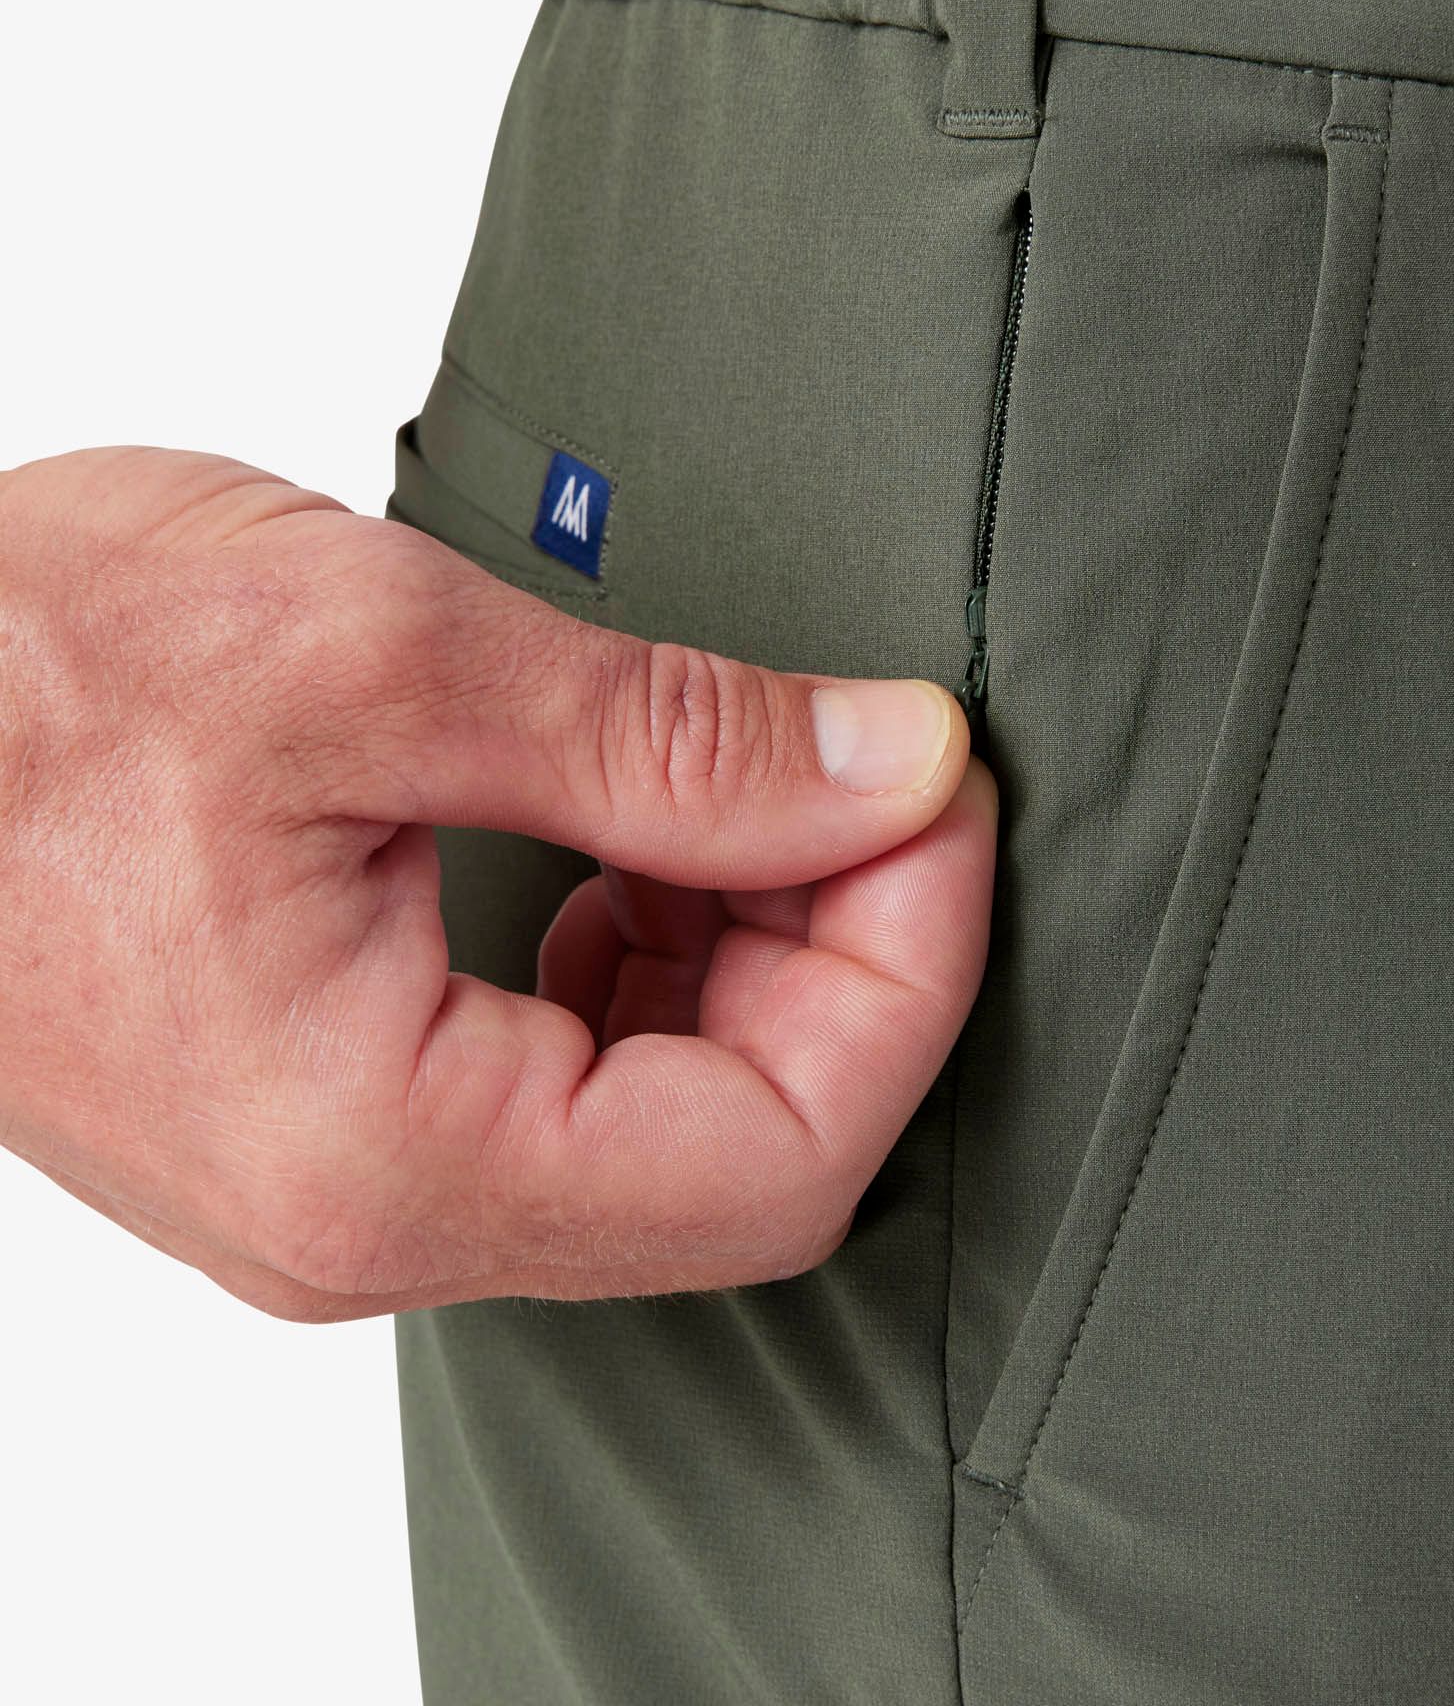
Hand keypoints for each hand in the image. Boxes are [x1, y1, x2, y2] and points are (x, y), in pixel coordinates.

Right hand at [0, 447, 993, 1318]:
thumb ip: (672, 740)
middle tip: (870, 774)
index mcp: (384, 1155)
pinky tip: (641, 852)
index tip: (939, 797)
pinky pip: (580, 1096)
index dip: (914, 965)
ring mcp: (355, 1180)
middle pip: (752, 1155)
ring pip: (677, 1131)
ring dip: (765, 958)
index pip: (783, 1151)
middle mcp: (372, 1218)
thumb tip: (889, 767)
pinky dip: (659, 966)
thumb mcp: (378, 656)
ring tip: (753, 795)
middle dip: (854, 954)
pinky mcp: (342, 1113)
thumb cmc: (8, 675)